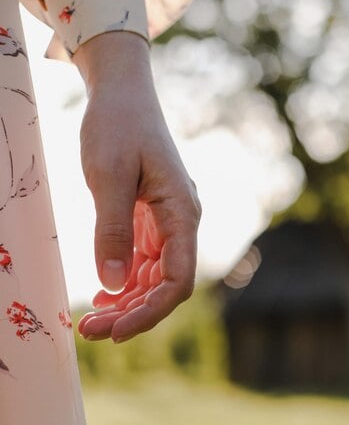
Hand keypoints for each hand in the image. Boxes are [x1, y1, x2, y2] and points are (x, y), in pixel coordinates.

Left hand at [72, 32, 200, 342]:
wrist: (122, 94)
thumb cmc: (117, 127)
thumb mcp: (108, 177)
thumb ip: (112, 230)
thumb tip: (112, 283)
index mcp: (182, 213)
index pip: (178, 279)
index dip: (151, 311)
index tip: (116, 330)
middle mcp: (181, 222)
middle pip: (166, 285)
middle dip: (132, 313)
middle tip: (89, 331)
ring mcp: (167, 221)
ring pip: (154, 277)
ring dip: (127, 302)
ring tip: (90, 320)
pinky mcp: (151, 218)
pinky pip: (144, 261)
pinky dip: (124, 281)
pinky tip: (101, 293)